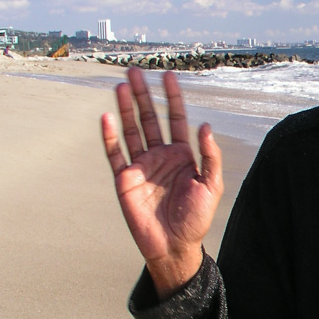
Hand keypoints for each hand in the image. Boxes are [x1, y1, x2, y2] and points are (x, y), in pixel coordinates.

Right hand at [102, 67, 223, 298]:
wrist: (175, 246)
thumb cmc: (196, 219)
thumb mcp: (211, 186)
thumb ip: (210, 156)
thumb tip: (205, 126)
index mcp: (182, 155)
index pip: (175, 118)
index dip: (172, 97)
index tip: (168, 76)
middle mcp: (160, 156)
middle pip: (149, 118)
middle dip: (142, 95)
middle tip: (135, 72)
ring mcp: (141, 166)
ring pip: (131, 131)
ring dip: (125, 108)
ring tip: (120, 85)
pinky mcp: (125, 180)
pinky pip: (115, 154)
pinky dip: (110, 136)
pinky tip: (107, 117)